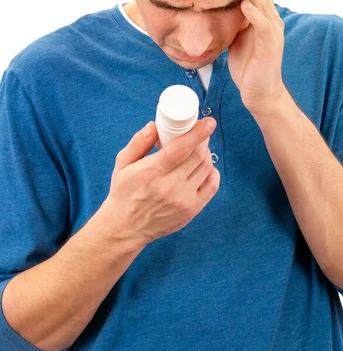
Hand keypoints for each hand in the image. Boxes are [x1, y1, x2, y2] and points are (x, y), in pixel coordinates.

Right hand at [103, 117, 218, 247]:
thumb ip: (138, 143)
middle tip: (201, 132)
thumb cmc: (124, 192)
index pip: (180, 149)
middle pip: (197, 156)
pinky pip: (212, 185)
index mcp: (151, 173)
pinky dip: (212, 171)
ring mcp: (183, 200)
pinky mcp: (192, 210)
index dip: (197, 134)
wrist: (125, 228)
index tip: (208, 122)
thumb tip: (154, 125)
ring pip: (206, 168)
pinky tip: (203, 166)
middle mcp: (169, 187)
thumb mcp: (122, 164)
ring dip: (206, 153)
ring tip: (198, 148)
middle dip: (203, 140)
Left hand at [227, 0, 286, 117]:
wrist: (260, 92)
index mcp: (261, 10)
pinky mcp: (269, 46)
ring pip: (263, 0)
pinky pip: (263, 27)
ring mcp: (271, 30)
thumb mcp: (237, 31)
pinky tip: (247, 5)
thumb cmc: (248, 62)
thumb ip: (234, 12)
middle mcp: (269, 15)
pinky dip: (256, 15)